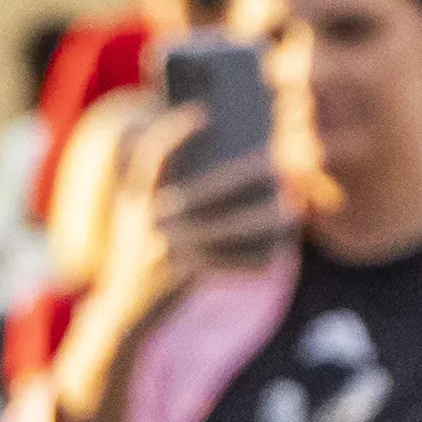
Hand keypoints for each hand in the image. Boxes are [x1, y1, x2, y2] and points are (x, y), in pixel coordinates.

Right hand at [59, 106, 288, 421]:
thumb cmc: (151, 250)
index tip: (207, 114)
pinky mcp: (177, 274)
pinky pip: (226, 262)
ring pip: (224, 228)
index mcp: (136, 193)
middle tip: (280, 162)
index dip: (177, 132)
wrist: (127, 307)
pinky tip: (281, 249)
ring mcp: (159, 247)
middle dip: (245, 176)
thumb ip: (181, 188)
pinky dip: (256, 256)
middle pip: (204, 190)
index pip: (153, 154)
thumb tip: (248, 164)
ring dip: (263, 218)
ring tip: (294, 209)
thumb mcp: (153, 215)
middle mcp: (144, 216)